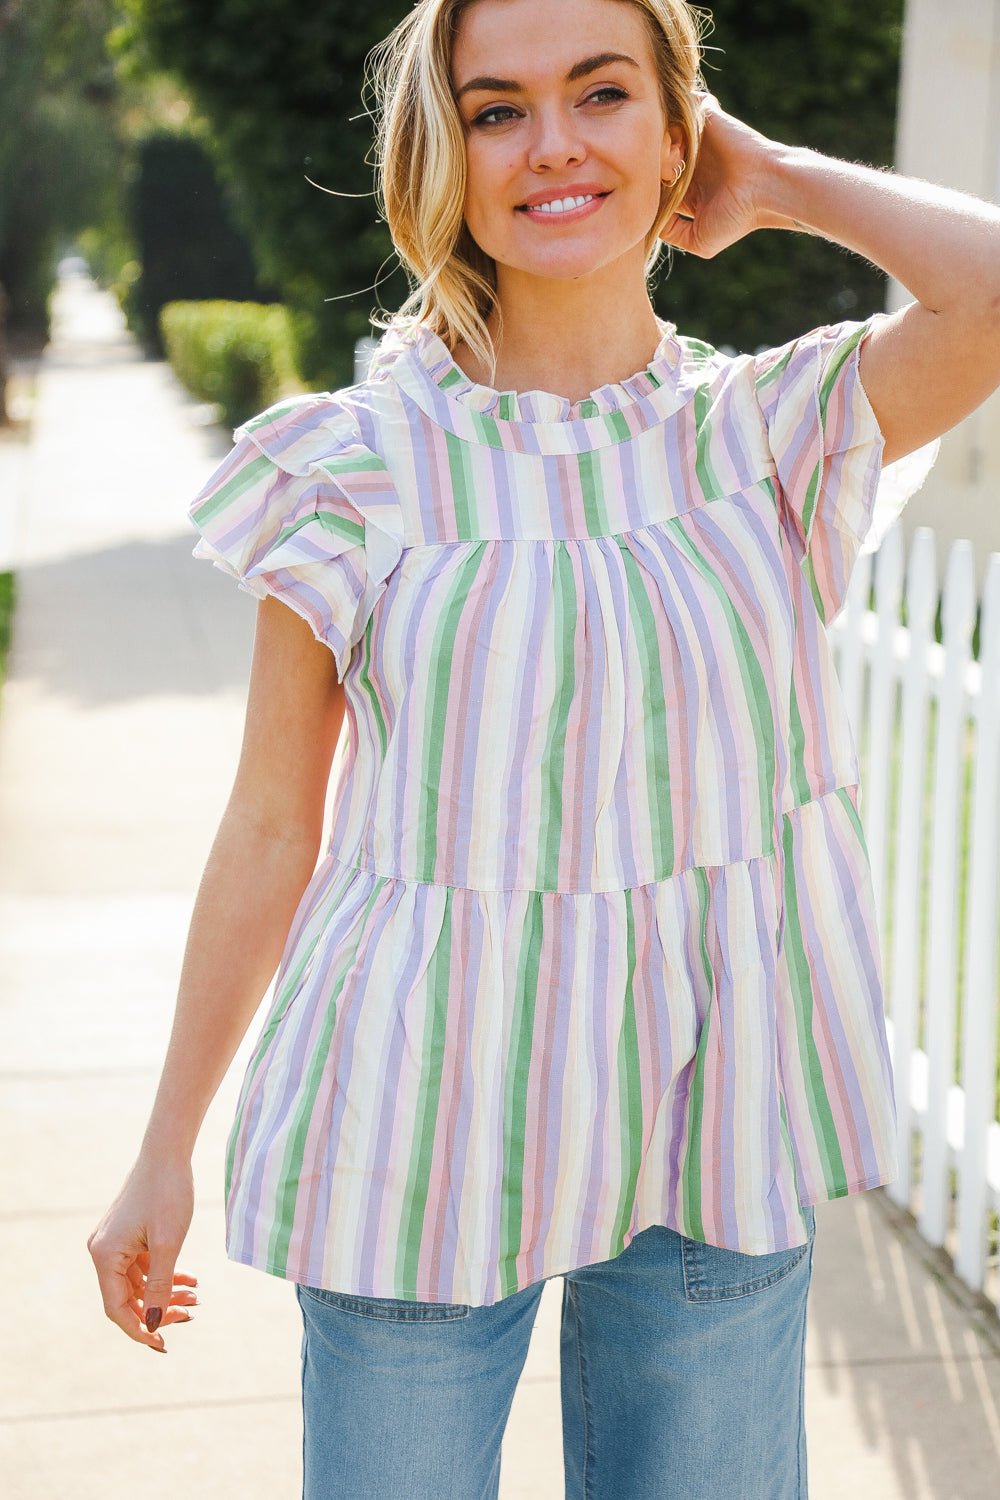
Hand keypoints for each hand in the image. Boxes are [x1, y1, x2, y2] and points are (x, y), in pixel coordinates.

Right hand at [87, 1155, 197, 1352]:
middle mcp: (104, 1252)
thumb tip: (155, 1324)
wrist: (168, 1152)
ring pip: (140, 1283)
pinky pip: (144, 1266)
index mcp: (105, 1256)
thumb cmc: (168, 1192)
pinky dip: (166, 1274)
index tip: (163, 1344)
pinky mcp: (129, 1235)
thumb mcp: (168, 1243)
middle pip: (128, 1298)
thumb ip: (160, 1286)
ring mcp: (115, 1244)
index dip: (140, 1329)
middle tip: (190, 1313)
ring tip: (196, 1296)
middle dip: (159, 1309)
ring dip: (166, 1292)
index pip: (117, 1308)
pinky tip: (190, 1279)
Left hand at [659, 91, 799, 257]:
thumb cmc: (737, 217)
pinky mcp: (706, 117)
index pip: (653, 182)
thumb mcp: (698, 239)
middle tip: (652, 176)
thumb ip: (671, 233)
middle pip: (652, 154)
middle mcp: (690, 160)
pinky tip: (676, 144)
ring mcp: (697, 138)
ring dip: (657, 143)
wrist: (765, 188)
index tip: (644, 198)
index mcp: (687, 186)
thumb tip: (650, 222)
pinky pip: (679, 107)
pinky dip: (673, 122)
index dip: (643, 188)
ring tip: (666, 161)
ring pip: (662, 130)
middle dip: (646, 164)